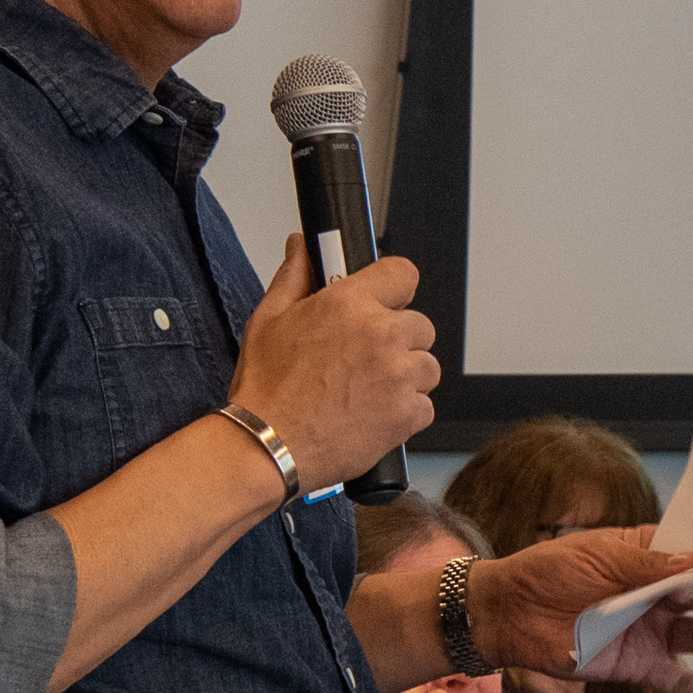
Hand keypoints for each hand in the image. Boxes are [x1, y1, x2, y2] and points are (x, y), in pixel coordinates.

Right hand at [229, 237, 437, 482]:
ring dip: (405, 378)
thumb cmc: (266, 390)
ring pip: (427, 367)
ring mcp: (397, 375)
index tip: (387, 302)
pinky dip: (405, 414)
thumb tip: (302, 246)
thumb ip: (294, 276)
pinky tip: (372, 416)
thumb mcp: (267, 320)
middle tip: (365, 361)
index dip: (395, 289)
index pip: (403, 273)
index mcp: (349, 304)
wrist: (265, 446)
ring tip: (367, 391)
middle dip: (398, 341)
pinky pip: (425, 406)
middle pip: (420, 325)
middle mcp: (380, 334)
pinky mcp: (406, 414)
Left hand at [470, 528, 692, 692]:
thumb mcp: (598, 555)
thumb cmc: (548, 572)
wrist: (509, 612)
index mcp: (646, 558)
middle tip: (682, 589)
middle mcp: (654, 595)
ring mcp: (649, 631)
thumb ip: (646, 562)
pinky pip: (678, 679)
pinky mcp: (638, 664)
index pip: (689, 554)